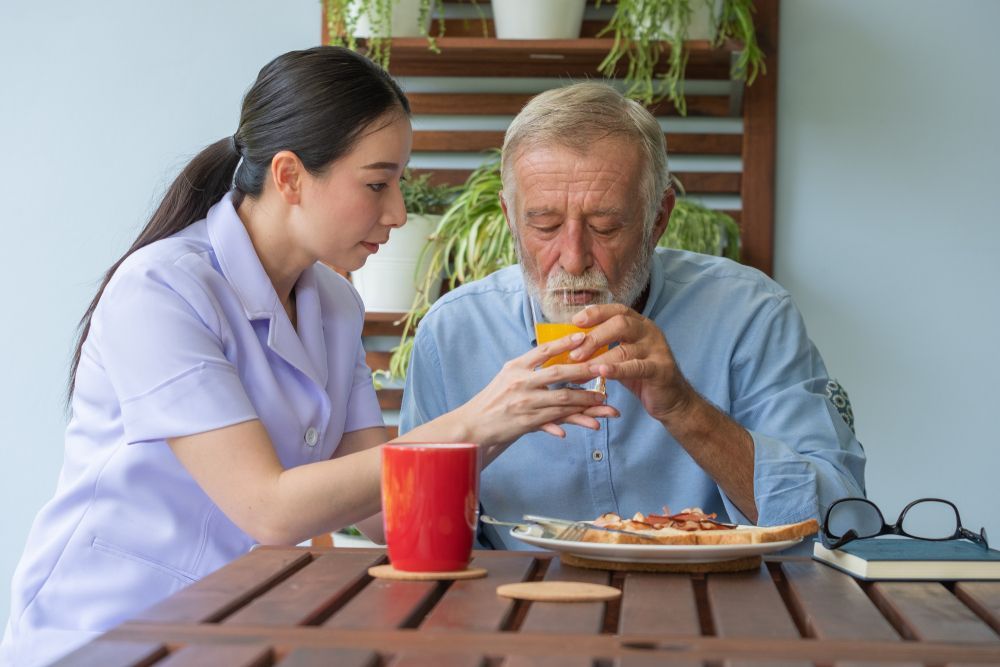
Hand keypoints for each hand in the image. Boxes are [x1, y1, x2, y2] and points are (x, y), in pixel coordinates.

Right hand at [456, 332, 619, 453]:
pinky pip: (554, 421)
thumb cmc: (494, 399)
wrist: (473, 425)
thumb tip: (555, 358)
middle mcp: (520, 382)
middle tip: (604, 369)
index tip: (583, 336)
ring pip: (562, 400)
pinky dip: (572, 421)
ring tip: (604, 400)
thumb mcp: (507, 376)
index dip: (564, 343)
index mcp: (516, 367)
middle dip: (584, 371)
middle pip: (558, 374)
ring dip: (585, 400)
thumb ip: (530, 368)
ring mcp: (523, 403)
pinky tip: (588, 424)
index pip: (543, 350)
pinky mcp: (526, 423)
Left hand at [570, 304, 696, 423]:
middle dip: (594, 337)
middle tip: (574, 353)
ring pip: (624, 349)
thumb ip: (605, 347)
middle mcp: (649, 332)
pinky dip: (616, 370)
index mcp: (640, 325)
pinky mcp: (661, 369)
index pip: (617, 310)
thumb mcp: (623, 357)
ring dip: (598, 359)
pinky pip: (635, 367)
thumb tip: (572, 346)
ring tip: (580, 368)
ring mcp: (657, 350)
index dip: (596, 313)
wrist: (672, 400)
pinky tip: (601, 372)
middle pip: (620, 324)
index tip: (575, 322)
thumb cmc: (642, 376)